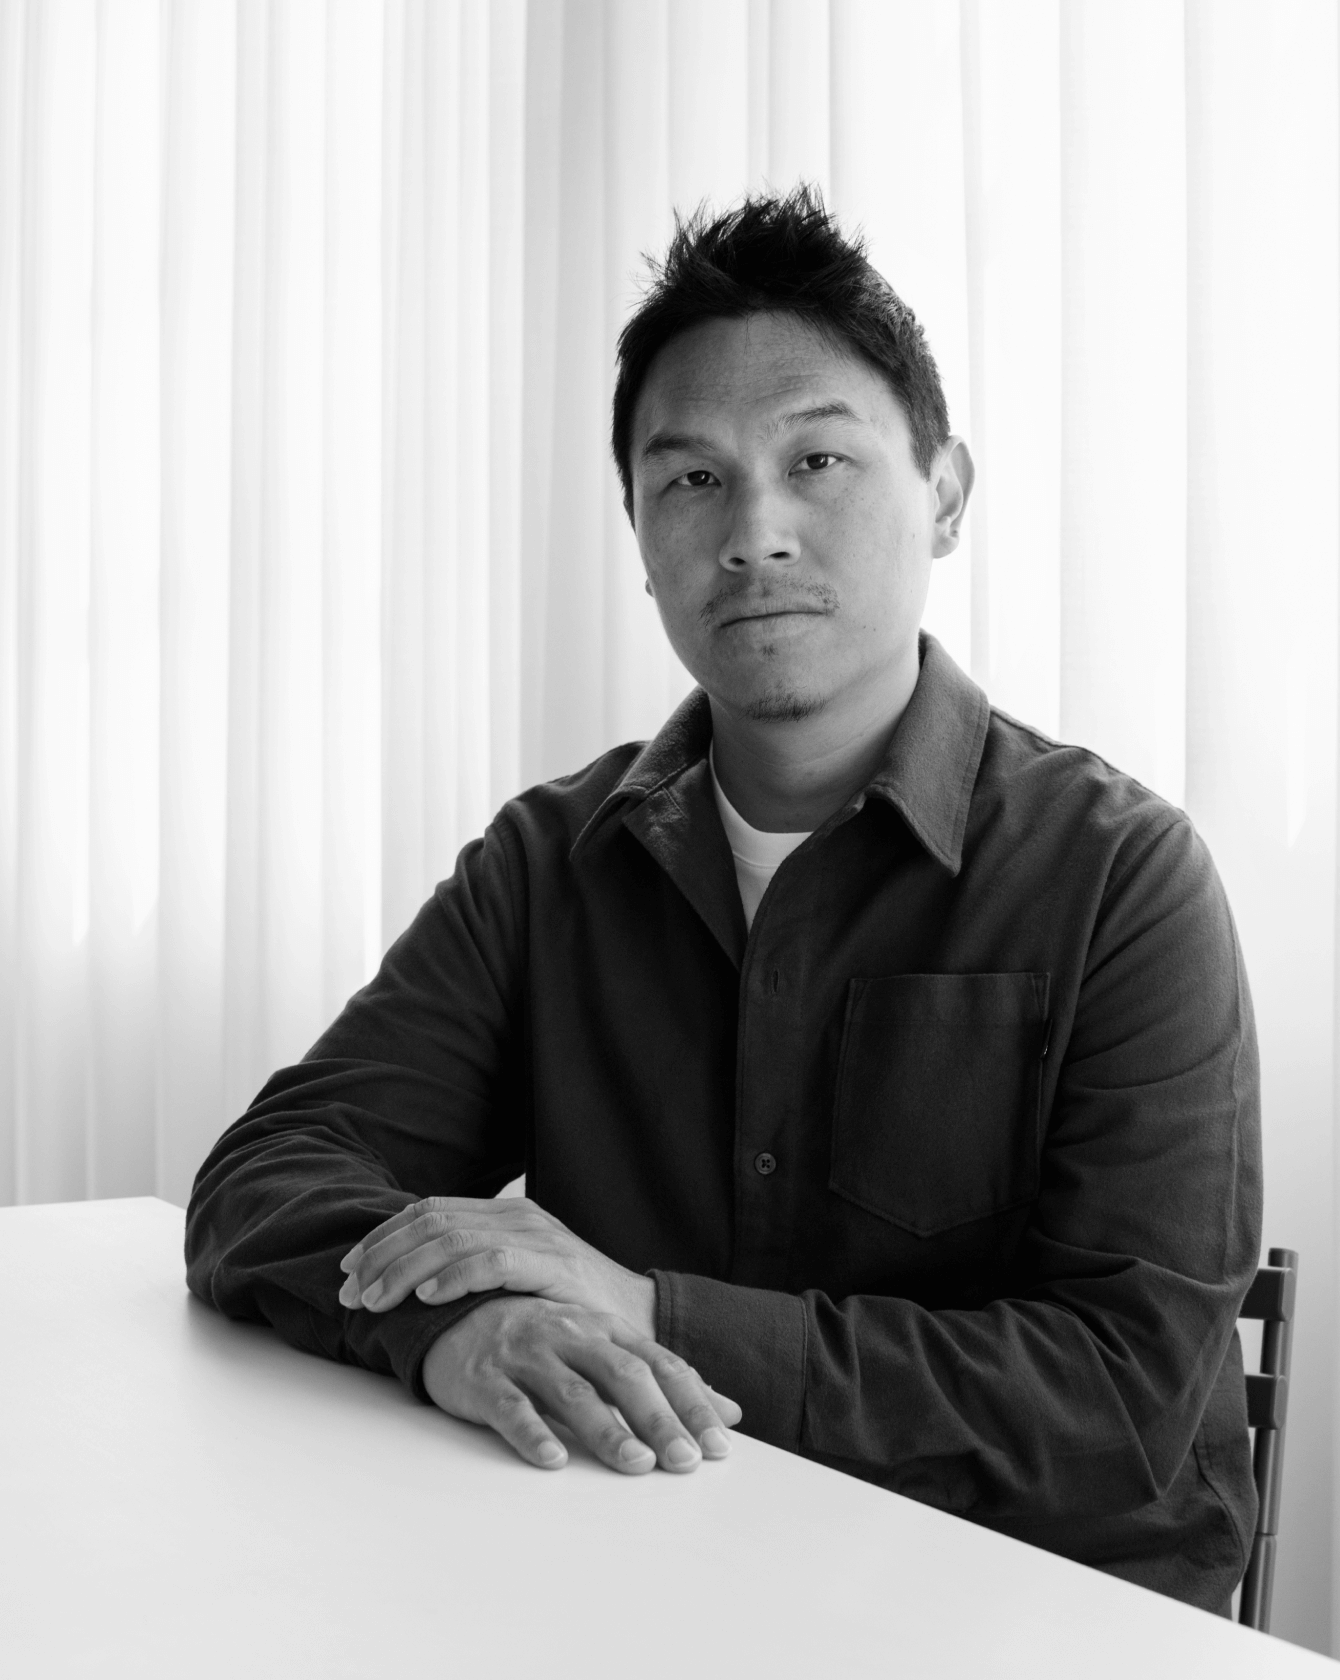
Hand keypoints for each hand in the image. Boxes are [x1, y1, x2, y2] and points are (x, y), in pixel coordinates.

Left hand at [338, 1196, 655, 1335]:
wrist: (641, 1320)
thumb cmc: (572, 1306)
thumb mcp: (522, 1277)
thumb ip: (479, 1268)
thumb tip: (412, 1282)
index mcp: (505, 1213)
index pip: (428, 1211)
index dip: (382, 1236)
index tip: (348, 1269)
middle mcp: (517, 1216)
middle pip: (430, 1222)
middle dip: (381, 1256)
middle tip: (348, 1292)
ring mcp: (536, 1236)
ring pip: (452, 1239)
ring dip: (403, 1270)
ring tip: (373, 1300)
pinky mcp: (553, 1264)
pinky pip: (493, 1262)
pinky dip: (453, 1277)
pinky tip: (426, 1297)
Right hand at [421, 1294, 742, 1473]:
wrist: (458, 1313)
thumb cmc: (542, 1340)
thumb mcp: (605, 1350)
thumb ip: (665, 1381)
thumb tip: (730, 1411)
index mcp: (605, 1330)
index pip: (660, 1365)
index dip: (691, 1403)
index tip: (718, 1445)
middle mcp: (571, 1336)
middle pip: (623, 1375)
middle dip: (658, 1419)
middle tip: (684, 1461)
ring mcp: (527, 1355)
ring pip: (572, 1392)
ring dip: (607, 1430)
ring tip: (635, 1464)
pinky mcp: (485, 1379)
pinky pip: (510, 1407)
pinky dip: (532, 1433)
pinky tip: (553, 1460)